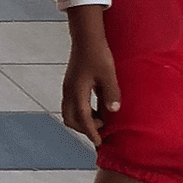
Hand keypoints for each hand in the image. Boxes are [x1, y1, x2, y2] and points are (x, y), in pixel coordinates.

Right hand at [61, 7, 117, 145]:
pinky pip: (73, 105)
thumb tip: (114, 111)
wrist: (86, 39)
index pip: (83, 118)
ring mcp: (68, 88)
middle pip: (71, 119)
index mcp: (77, 91)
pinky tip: (98, 109)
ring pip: (70, 113)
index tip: (99, 143)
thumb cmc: (97, 54)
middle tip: (103, 129)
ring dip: (83, 120)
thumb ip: (111, 93)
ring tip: (102, 119)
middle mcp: (69, 92)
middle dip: (85, 128)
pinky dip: (83, 112)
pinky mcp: (71, 85)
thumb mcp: (108, 74)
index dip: (91, 133)